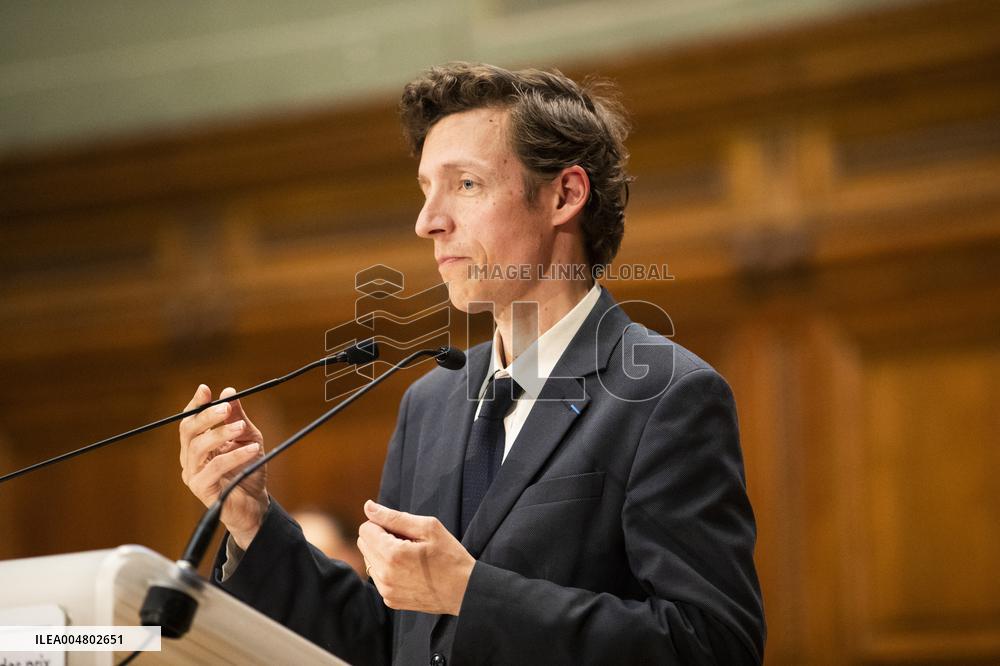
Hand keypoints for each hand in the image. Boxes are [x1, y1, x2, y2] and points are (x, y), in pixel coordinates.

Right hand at [179, 384, 268, 549]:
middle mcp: (190, 459)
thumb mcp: (248, 437)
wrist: (255, 504)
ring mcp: (193, 475)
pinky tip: (252, 449)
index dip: (196, 404)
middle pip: (188, 431)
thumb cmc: (248, 470)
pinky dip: (234, 455)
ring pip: (199, 448)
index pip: (189, 421)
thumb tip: (229, 391)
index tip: (206, 390)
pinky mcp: (202, 489)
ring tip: (242, 428)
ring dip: (221, 434)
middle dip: (206, 416)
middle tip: (226, 407)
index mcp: (197, 445)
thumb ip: (238, 417)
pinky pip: (215, 468)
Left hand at [357, 501, 474, 615]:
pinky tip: (410, 570)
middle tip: (407, 542)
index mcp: (393, 554)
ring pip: (369, 561)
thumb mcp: (428, 527)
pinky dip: (388, 569)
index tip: (403, 530)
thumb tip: (368, 507)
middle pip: (364, 544)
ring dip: (383, 554)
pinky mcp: (390, 600)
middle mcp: (384, 575)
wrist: (465, 591)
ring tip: (409, 556)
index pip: (366, 529)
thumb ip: (394, 517)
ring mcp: (386, 591)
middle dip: (380, 537)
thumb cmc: (450, 555)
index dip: (383, 524)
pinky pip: (378, 577)